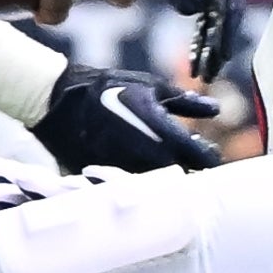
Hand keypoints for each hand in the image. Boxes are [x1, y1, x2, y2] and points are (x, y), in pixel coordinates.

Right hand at [29, 61, 222, 173]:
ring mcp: (124, 169)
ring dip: (168, 181)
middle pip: (181, 176)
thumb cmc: (107, 88)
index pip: (197, 155)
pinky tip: (146, 176)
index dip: (209, 160)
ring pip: (157, 185)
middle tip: (198, 168)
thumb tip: (215, 109)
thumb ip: (184, 101)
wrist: (57, 99)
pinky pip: (131, 187)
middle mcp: (144, 155)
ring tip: (175, 172)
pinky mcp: (105, 178)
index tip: (214, 159)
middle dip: (192, 172)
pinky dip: (142, 183)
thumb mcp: (150, 86)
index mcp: (159, 131)